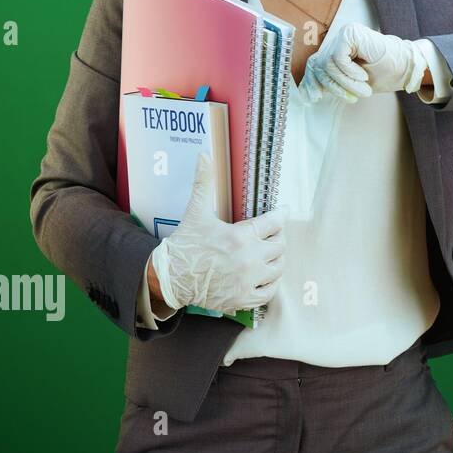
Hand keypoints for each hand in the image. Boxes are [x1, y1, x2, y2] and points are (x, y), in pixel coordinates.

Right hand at [148, 152, 286, 314]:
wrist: (170, 278)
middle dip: (277, 237)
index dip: (280, 214)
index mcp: (240, 236)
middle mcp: (248, 259)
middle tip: (270, 234)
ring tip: (267, 252)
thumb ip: (204, 183)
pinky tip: (264, 274)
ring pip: (279, 267)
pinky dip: (271, 282)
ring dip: (276, 259)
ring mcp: (247, 281)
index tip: (283, 211)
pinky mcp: (243, 298)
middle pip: (280, 245)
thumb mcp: (196, 211)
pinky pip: (270, 291)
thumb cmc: (185, 243)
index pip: (275, 222)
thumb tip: (203, 154)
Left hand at [300, 23, 431, 103]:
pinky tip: (363, 75)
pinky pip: (338, 58)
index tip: (314, 98)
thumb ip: (333, 83)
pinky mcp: (350, 34)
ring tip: (363, 89)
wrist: (406, 68)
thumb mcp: (352, 83)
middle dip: (334, 86)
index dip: (312, 82)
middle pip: (320, 65)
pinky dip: (350, 72)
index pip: (314, 64)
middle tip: (352, 98)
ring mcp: (344, 34)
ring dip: (345, 82)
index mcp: (337, 49)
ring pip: (328, 64)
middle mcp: (339, 39)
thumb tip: (309, 94)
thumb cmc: (383, 75)